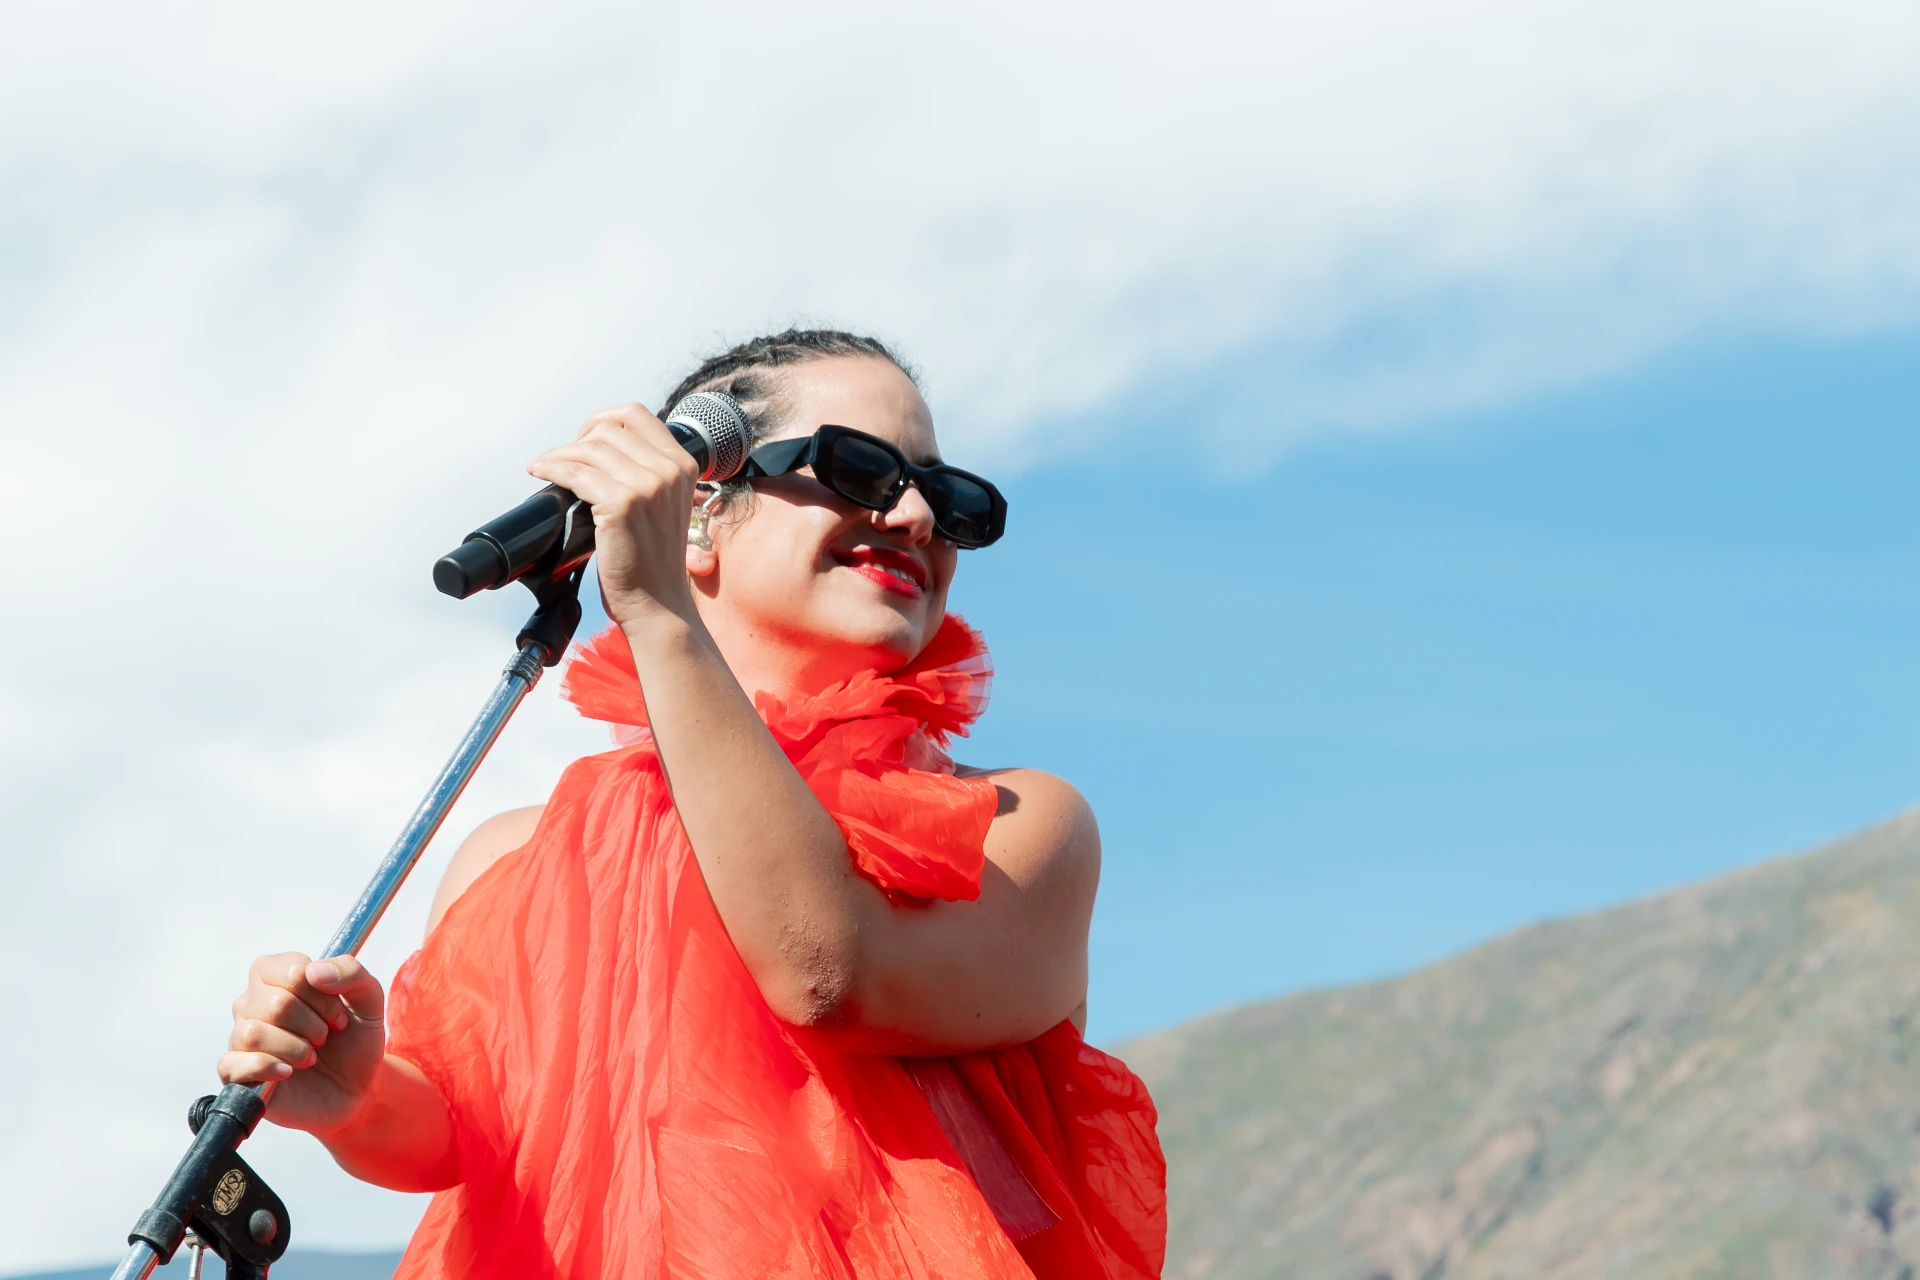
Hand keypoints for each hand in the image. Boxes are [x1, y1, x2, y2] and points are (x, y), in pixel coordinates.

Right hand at [218, 953, 385, 1135]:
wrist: (354, 1090)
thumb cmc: (353, 1040)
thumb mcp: (369, 1000)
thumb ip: (352, 973)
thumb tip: (314, 971)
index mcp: (278, 975)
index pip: (291, 969)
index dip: (321, 995)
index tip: (338, 1014)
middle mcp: (252, 1002)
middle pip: (276, 1003)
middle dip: (314, 1025)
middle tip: (326, 1038)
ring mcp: (241, 1037)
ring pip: (253, 1033)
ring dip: (294, 1048)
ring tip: (310, 1057)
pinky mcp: (236, 1072)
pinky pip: (231, 1064)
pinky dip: (265, 1068)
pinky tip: (288, 1072)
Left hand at [528, 405, 702, 628]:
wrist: (658, 603)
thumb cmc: (653, 560)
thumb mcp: (664, 505)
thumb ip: (647, 473)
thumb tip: (598, 448)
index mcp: (684, 465)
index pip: (636, 416)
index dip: (602, 421)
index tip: (584, 440)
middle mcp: (669, 471)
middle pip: (610, 428)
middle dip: (577, 439)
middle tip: (562, 459)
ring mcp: (647, 486)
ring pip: (589, 448)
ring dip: (558, 454)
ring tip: (544, 467)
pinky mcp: (622, 504)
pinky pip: (575, 473)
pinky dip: (552, 469)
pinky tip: (541, 474)